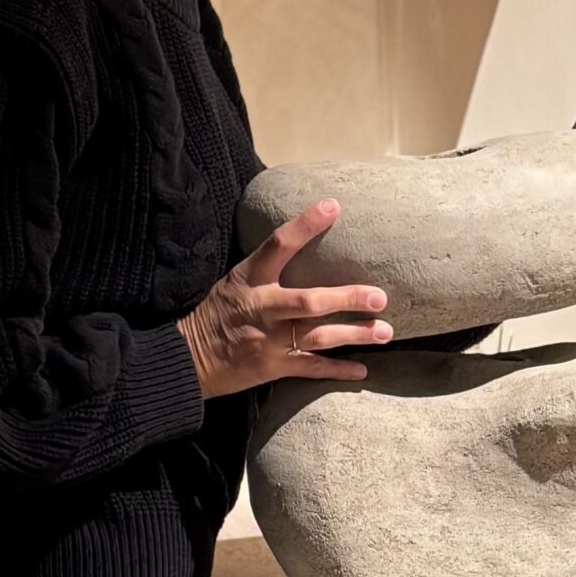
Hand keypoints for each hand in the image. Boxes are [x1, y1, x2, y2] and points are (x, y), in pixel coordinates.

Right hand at [179, 199, 392, 398]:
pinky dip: (337, 370)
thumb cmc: (217, 313)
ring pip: (319, 336)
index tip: (333, 206)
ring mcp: (270, 340)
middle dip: (347, 298)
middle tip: (379, 296)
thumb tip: (302, 240)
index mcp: (250, 279)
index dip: (305, 224)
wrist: (190, 358)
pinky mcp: (273, 367)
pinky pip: (311, 368)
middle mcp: (263, 308)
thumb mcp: (236, 280)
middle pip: (310, 301)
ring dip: (354, 334)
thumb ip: (267, 268)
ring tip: (384, 331)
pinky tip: (362, 369)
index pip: (279, 245)